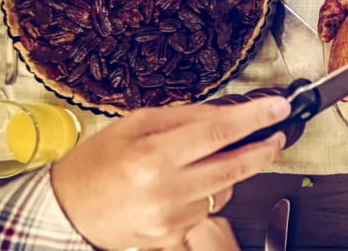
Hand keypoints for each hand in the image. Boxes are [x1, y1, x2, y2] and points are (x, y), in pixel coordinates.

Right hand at [51, 98, 288, 248]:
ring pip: (224, 192)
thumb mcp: (134, 124)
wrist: (68, 210)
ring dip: (226, 175)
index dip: (255, 119)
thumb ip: (185, 117)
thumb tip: (228, 113)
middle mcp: (164, 191)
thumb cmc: (98, 163)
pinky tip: (181, 189)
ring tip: (200, 164)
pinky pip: (206, 212)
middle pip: (233, 168)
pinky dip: (204, 197)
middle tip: (275, 136)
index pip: (217, 132)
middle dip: (262, 150)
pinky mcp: (172, 239)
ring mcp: (170, 220)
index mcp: (151, 156)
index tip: (279, 108)